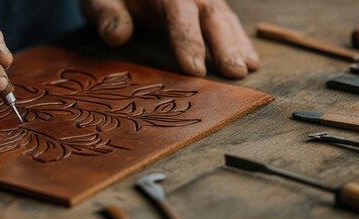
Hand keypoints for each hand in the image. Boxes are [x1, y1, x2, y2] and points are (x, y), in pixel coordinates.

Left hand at [82, 0, 258, 77]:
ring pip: (224, 17)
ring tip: (247, 69)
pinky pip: (228, 20)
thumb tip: (117, 35)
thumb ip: (107, 15)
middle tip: (234, 72)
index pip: (179, 12)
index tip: (195, 69)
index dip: (188, 40)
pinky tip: (252, 61)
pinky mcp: (209, 6)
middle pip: (211, 14)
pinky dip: (241, 40)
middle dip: (224, 44)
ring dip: (237, 44)